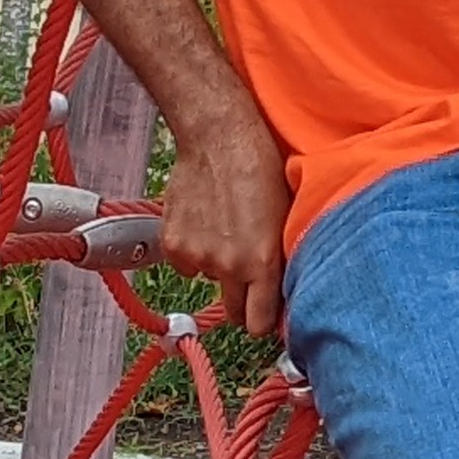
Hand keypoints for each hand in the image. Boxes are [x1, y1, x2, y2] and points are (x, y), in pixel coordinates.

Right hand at [156, 111, 292, 338]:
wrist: (219, 134)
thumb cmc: (263, 165)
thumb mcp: (287, 213)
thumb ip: (282, 256)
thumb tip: (285, 290)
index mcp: (262, 262)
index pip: (260, 324)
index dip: (266, 320)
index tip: (269, 311)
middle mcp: (228, 266)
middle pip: (234, 313)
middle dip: (243, 300)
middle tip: (248, 274)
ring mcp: (197, 256)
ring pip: (211, 280)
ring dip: (219, 265)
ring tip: (228, 227)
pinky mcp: (172, 244)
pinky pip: (186, 264)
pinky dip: (194, 250)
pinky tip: (205, 220)